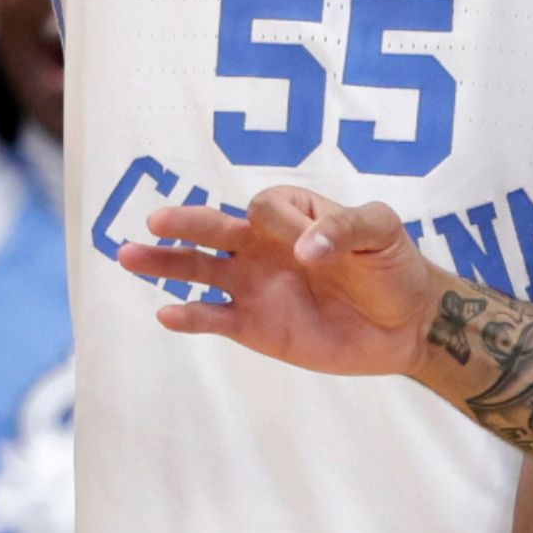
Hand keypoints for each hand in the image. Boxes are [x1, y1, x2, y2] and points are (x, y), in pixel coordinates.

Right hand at [119, 188, 437, 376]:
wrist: (405, 323)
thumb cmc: (392, 265)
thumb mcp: (382, 230)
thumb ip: (345, 228)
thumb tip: (304, 250)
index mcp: (291, 213)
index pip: (263, 207)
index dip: (278, 224)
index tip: (311, 248)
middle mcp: (261, 244)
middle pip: (212, 228)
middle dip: (185, 223)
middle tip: (156, 220)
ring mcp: (252, 285)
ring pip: (197, 268)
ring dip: (163, 262)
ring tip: (127, 256)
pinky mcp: (252, 325)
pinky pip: (212, 317)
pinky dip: (189, 316)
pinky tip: (168, 313)